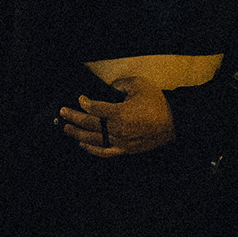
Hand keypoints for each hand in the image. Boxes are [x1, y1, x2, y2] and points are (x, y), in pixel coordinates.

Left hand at [59, 76, 173, 158]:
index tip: (80, 98)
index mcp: (119, 113)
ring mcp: (120, 142)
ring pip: (94, 139)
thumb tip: (111, 86)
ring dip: (77, 134)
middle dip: (74, 118)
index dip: (84, 103)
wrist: (174, 123)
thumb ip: (121, 84)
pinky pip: (104, 152)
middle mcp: (116, 130)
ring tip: (66, 129)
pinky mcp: (125, 150)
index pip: (94, 109)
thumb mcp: (139, 85)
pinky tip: (83, 145)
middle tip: (63, 113)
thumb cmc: (157, 103)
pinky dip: (91, 149)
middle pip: (89, 125)